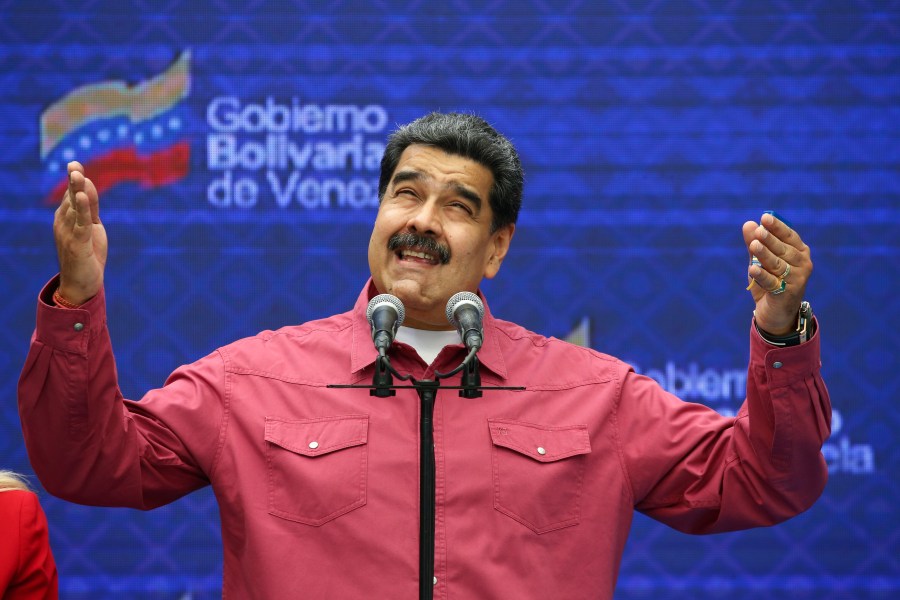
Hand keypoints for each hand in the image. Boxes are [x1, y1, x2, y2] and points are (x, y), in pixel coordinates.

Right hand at [53, 161, 106, 304]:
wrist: (82, 284)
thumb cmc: (87, 254)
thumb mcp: (92, 227)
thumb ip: (91, 207)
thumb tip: (89, 185)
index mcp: (66, 217)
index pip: (72, 195)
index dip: (75, 180)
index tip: (75, 164)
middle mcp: (63, 223)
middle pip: (71, 198)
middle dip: (74, 182)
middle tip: (74, 165)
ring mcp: (69, 233)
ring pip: (74, 208)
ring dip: (77, 191)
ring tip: (78, 175)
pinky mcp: (78, 244)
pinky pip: (81, 224)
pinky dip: (83, 210)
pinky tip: (84, 197)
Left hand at [742, 213, 811, 335]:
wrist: (775, 313)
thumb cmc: (770, 281)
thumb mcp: (760, 261)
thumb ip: (755, 243)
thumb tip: (748, 224)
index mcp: (799, 252)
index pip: (789, 236)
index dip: (777, 227)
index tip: (765, 217)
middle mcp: (803, 264)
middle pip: (783, 249)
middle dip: (770, 240)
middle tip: (759, 231)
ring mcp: (798, 279)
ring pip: (778, 265)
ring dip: (765, 255)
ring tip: (754, 246)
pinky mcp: (788, 293)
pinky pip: (772, 282)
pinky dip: (762, 275)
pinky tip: (752, 269)